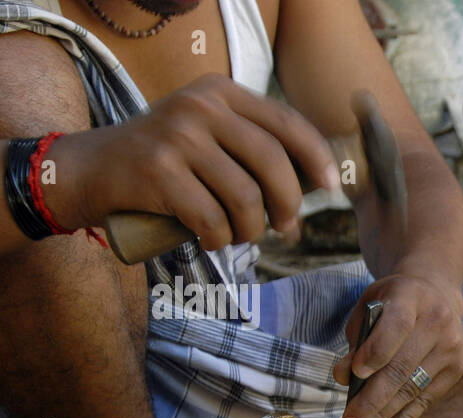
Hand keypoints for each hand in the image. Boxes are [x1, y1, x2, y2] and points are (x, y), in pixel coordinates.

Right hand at [47, 75, 338, 249]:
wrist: (91, 170)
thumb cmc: (166, 163)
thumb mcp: (210, 137)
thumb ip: (254, 147)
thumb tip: (318, 182)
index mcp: (221, 93)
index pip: (288, 123)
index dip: (318, 159)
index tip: (331, 189)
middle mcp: (201, 106)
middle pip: (274, 163)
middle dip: (289, 206)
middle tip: (286, 229)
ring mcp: (178, 135)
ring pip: (246, 198)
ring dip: (250, 230)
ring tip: (236, 236)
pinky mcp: (158, 170)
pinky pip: (212, 219)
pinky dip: (217, 240)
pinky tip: (208, 240)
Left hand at [333, 271, 462, 417]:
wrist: (437, 294)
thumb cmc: (393, 304)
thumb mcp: (369, 309)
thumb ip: (357, 341)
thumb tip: (345, 379)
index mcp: (411, 297)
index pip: (395, 327)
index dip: (374, 353)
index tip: (352, 376)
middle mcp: (438, 321)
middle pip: (402, 368)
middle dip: (372, 401)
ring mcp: (453, 345)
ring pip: (413, 388)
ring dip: (385, 416)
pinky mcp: (459, 366)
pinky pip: (427, 397)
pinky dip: (407, 417)